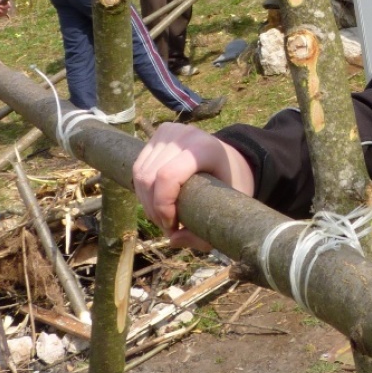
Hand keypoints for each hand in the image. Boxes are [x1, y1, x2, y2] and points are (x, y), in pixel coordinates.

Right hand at [133, 124, 255, 251]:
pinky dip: (143, 191)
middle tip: (169, 227)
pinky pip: (139, 167)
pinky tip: (157, 203)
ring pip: (140, 174)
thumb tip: (173, 240)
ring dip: (147, 203)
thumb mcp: (226, 210)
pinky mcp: (160, 134)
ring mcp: (169, 132)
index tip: (174, 225)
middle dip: (154, 210)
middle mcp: (185, 135)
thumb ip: (203, 232)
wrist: (232, 158)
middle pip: (149, 177)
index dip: (163, 206)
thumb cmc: (231, 184)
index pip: (167, 176)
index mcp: (205, 149)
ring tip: (164, 217)